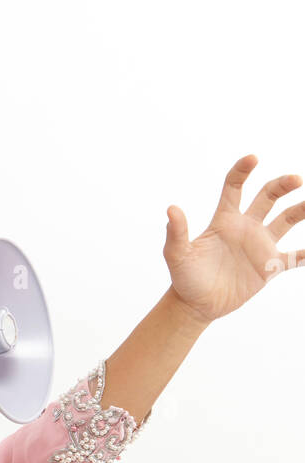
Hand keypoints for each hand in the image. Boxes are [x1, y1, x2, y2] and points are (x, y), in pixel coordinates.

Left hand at [163, 154, 304, 324]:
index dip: (243, 170)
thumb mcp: (177, 255)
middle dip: (282, 185)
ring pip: (286, 220)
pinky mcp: (269, 267)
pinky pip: (294, 257)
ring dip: (301, 210)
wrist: (196, 305)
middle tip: (296, 179)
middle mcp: (245, 227)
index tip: (253, 158)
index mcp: (225, 220)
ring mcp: (259, 246)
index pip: (234, 187)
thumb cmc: (184, 278)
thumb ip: (177, 233)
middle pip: (268, 196)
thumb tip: (171, 209)